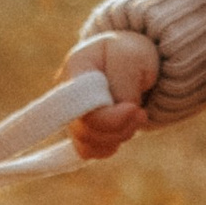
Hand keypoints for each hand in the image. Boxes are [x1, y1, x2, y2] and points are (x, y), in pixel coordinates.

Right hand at [65, 31, 157, 160]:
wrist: (129, 61)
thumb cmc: (130, 54)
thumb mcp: (133, 59)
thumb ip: (124, 86)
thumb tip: (121, 112)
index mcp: (75, 67)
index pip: (82, 106)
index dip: (111, 118)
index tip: (135, 109)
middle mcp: (64, 92)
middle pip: (85, 129)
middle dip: (120, 128)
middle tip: (141, 114)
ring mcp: (68, 112)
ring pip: (87, 143)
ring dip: (118, 136)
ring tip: (134, 117)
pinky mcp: (76, 129)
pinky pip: (87, 151)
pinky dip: (109, 146)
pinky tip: (122, 130)